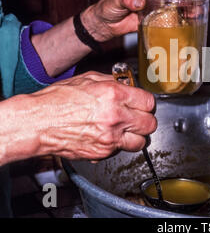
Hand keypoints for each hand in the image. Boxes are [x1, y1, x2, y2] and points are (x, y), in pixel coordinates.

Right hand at [28, 71, 156, 160]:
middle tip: (138, 117)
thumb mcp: (87, 79)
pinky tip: (108, 136)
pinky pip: (120, 151)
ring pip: (141, 142)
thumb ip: (112, 81)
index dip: (146, 102)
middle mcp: (115, 117)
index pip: (149, 102)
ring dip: (136, 136)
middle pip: (150, 124)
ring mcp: (109, 138)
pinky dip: (118, 145)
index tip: (143, 103)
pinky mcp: (102, 153)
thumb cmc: (56, 100)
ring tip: (127, 129)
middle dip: (146, 120)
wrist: (36, 123)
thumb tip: (127, 84)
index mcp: (114, 95)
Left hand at [81, 0, 196, 41]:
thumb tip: (139, 1)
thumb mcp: (115, 0)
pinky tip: (186, 22)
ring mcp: (154, 6)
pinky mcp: (154, 19)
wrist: (104, 24)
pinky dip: (178, 20)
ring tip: (194, 11)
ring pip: (174, 3)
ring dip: (186, 6)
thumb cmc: (107, 7)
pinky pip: (169, 18)